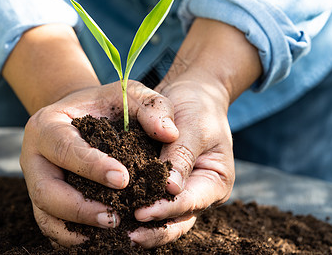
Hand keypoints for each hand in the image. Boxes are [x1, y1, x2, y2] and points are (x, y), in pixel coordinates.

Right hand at [19, 80, 178, 246]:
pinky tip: (99, 237)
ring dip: (76, 228)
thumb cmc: (105, 105)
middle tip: (114, 217)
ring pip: (45, 214)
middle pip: (45, 190)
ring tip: (111, 229)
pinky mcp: (43, 198)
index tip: (124, 179)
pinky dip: (72, 235)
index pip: (65, 148)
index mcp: (47, 125)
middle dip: (80, 208)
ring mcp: (35, 180)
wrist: (80, 115)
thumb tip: (169, 134)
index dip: (92, 166)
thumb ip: (150, 107)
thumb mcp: (127, 94)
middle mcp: (34, 156)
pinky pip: (50, 224)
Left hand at [129, 18, 261, 247]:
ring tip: (119, 232)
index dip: (165, 209)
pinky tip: (116, 211)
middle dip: (154, 229)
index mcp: (215, 181)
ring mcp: (182, 190)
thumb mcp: (194, 127)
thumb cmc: (198, 107)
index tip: (141, 213)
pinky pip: (152, 200)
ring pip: (164, 217)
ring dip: (144, 225)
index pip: (189, 201)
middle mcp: (199, 192)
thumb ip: (182, 156)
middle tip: (128, 235)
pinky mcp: (164, 184)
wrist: (192, 94)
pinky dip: (137, 206)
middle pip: (178, 220)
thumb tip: (170, 188)